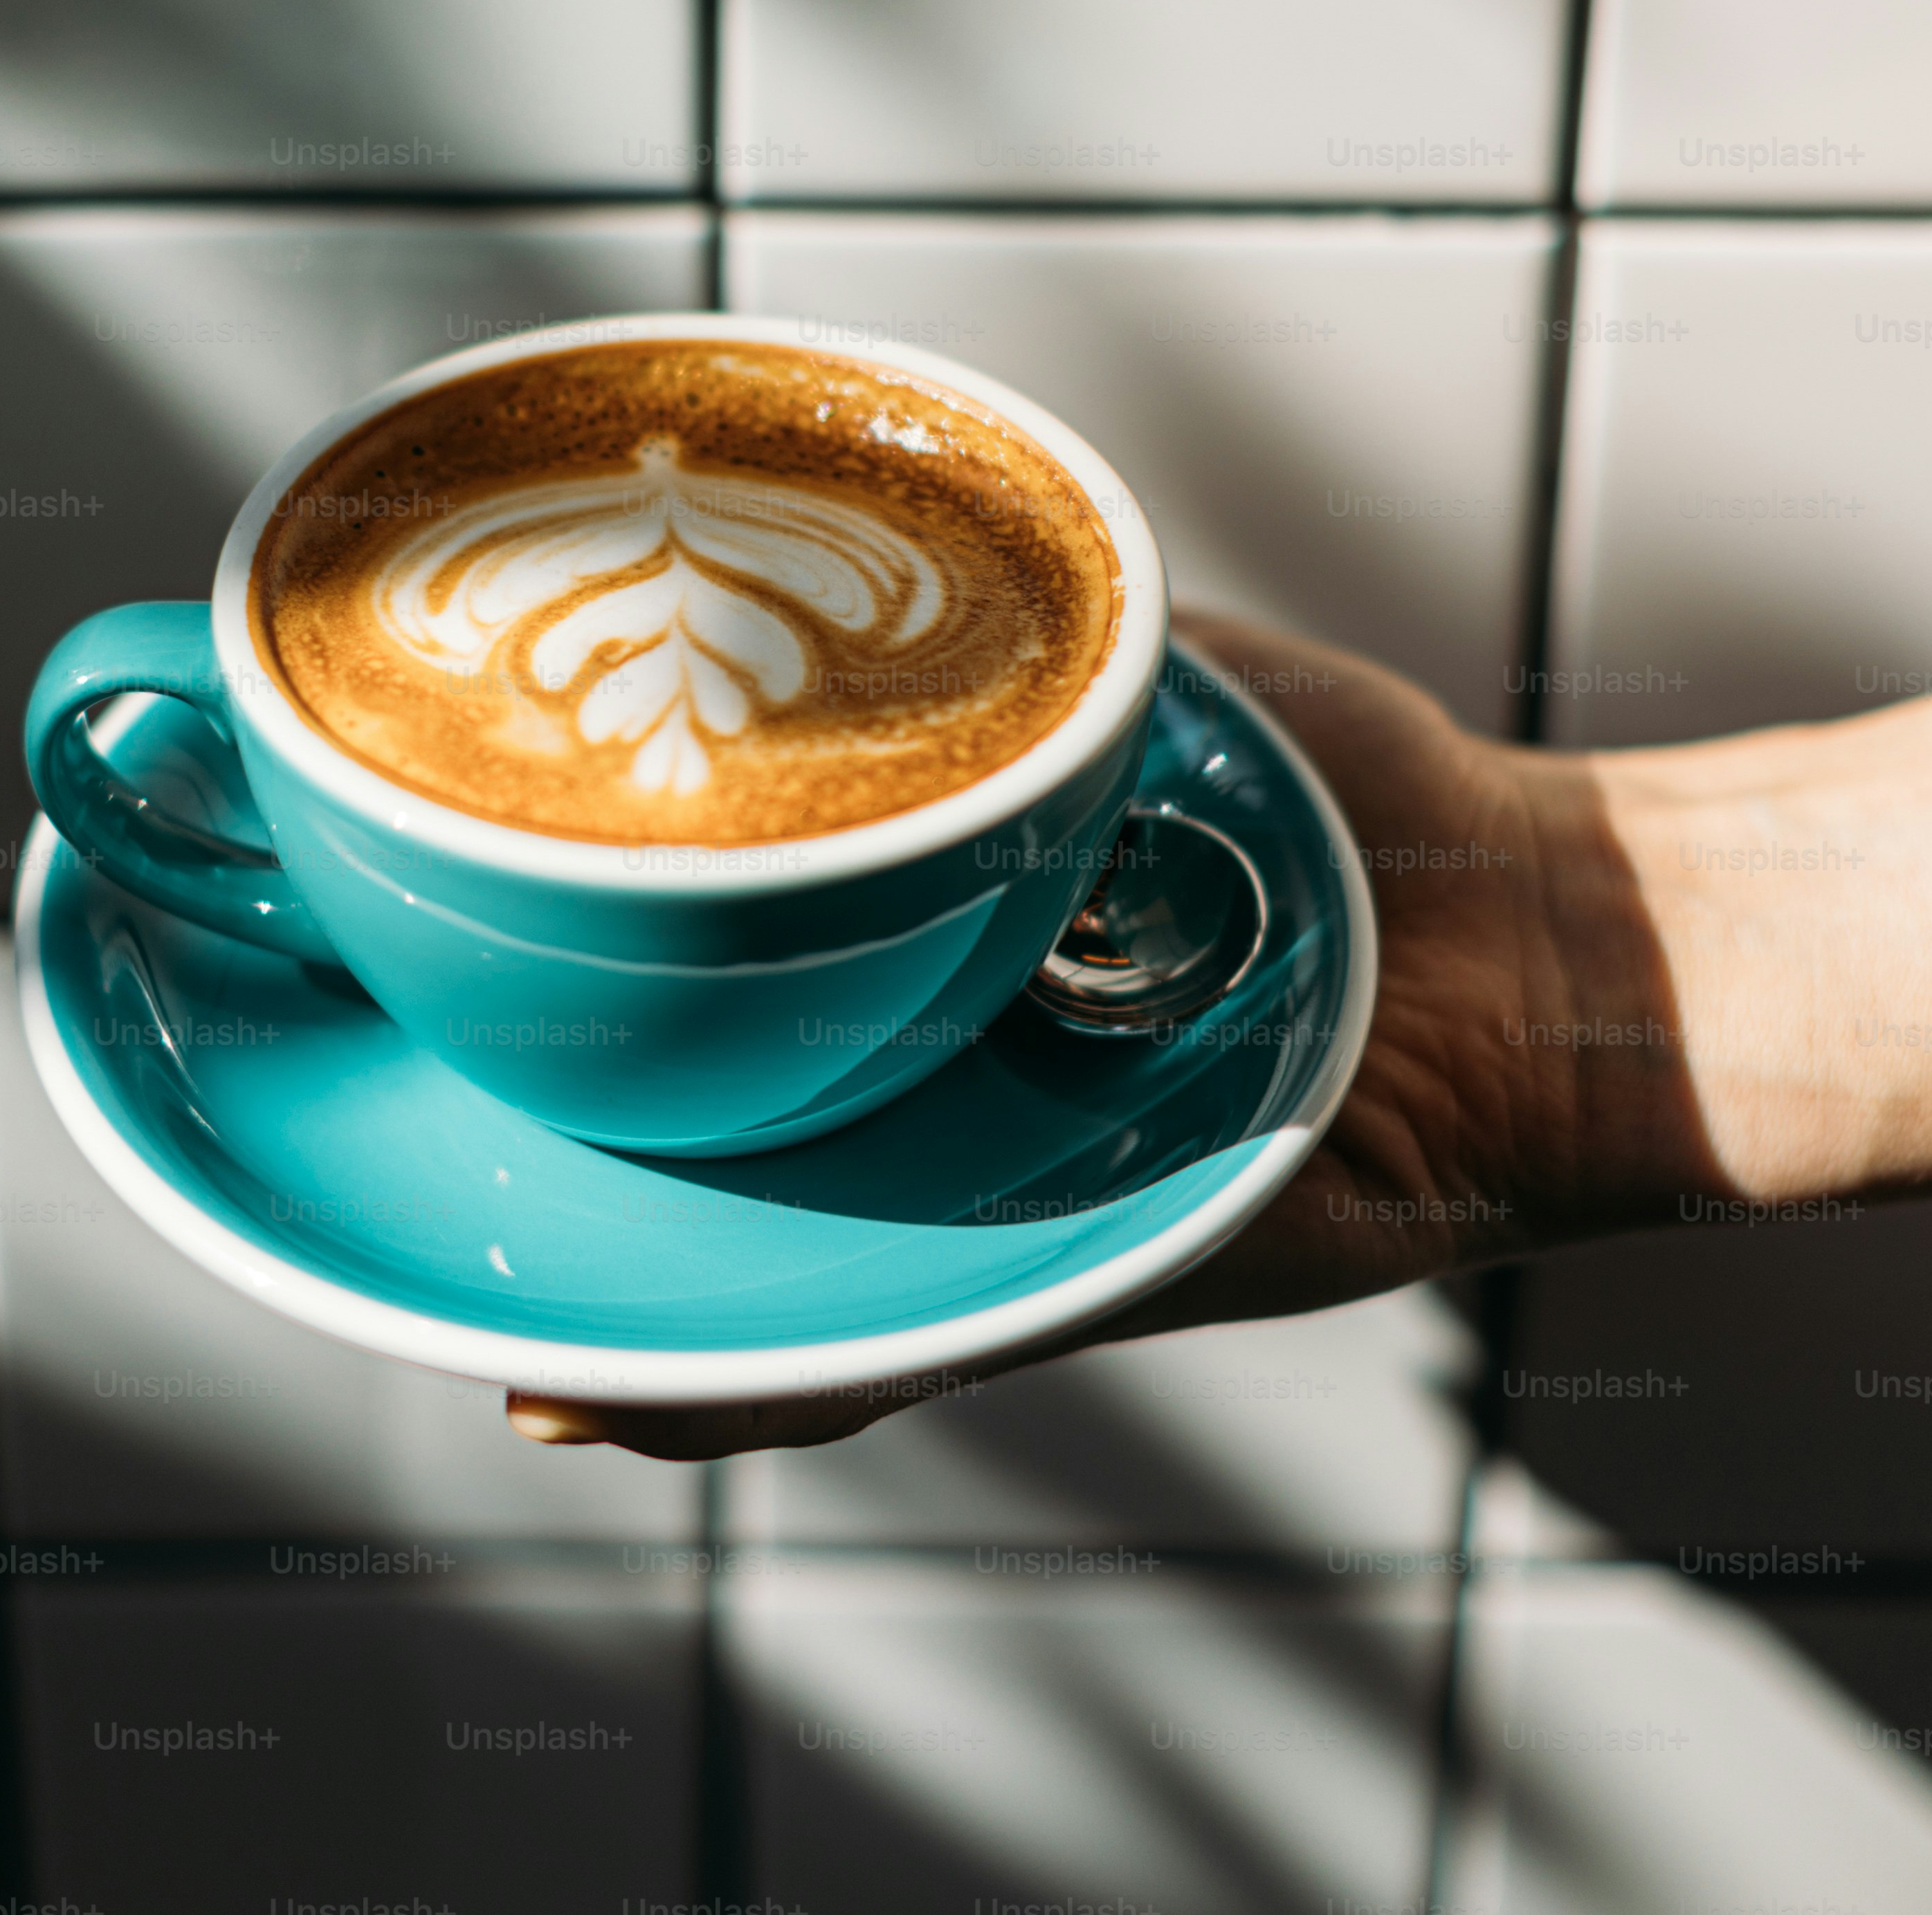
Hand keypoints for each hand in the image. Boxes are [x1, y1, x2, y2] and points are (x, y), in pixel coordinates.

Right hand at [509, 611, 1722, 1459]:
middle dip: (546, 1163)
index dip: (561, 1006)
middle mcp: (935, 1087)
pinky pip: (880, 1350)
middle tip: (379, 1147)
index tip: (412, 988)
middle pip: (702, 1141)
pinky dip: (741, 1380)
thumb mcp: (1146, 686)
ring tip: (466, 1309)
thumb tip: (862, 541)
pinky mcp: (1063, 1278)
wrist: (1552, 948)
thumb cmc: (1358, 801)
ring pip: (756, 1273)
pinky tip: (600, 1390)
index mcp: (927, 956)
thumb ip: (1017, 646)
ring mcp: (987, 1197)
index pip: (709, 982)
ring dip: (604, 1302)